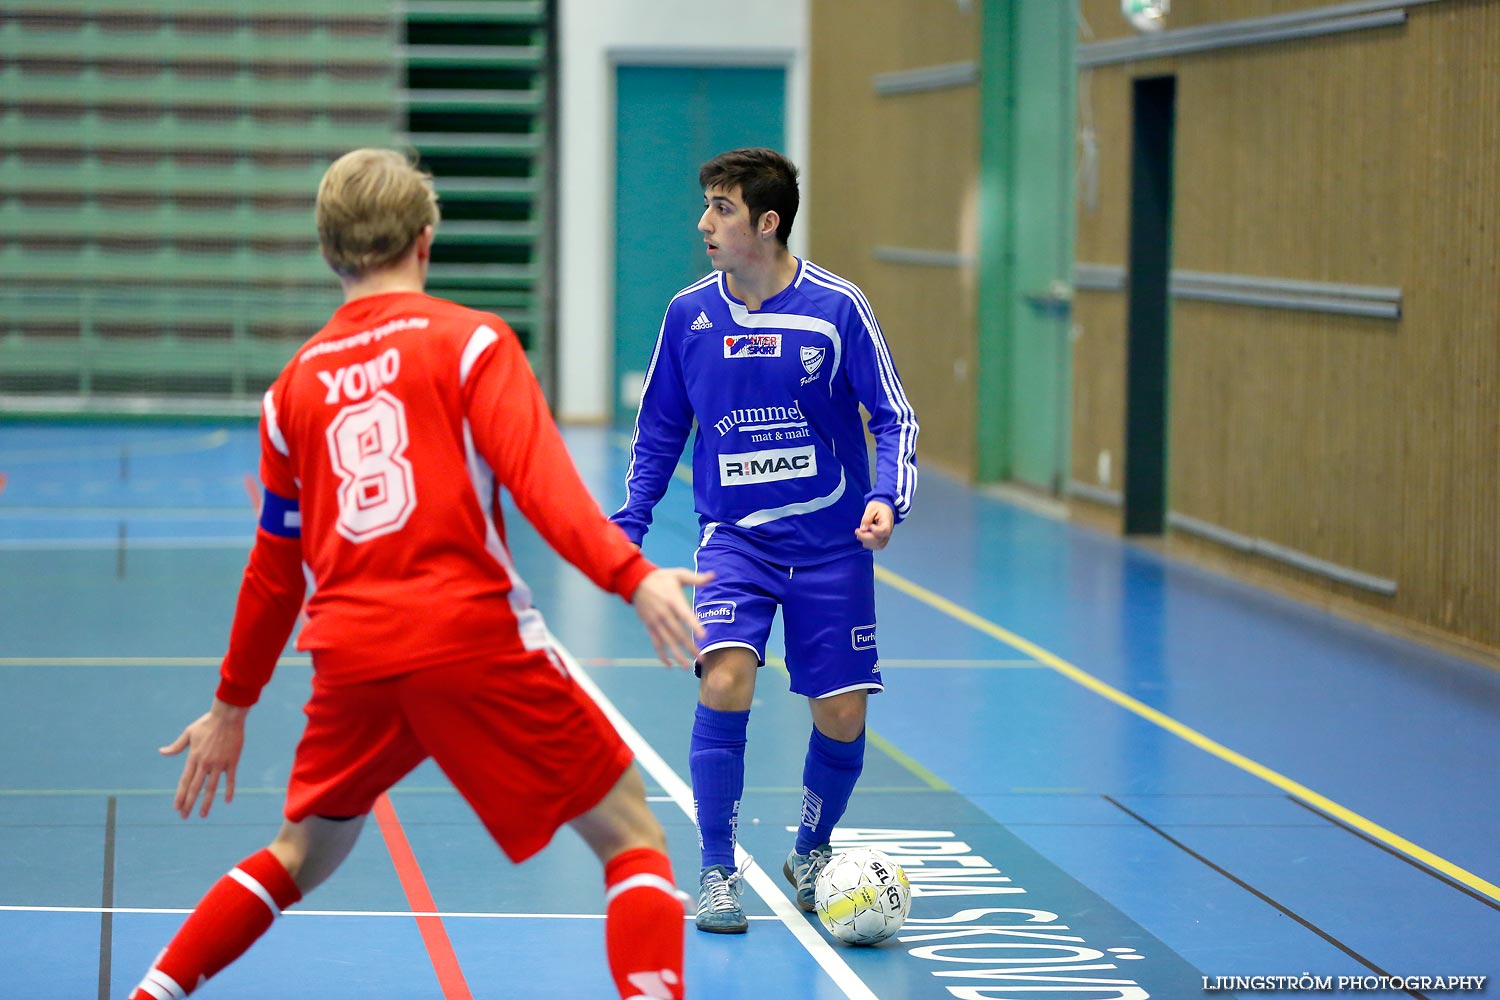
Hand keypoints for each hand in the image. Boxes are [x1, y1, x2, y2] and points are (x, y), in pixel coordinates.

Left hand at [160, 699, 248, 818]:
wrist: (227, 716)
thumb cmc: (208, 722)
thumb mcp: (189, 733)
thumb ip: (177, 746)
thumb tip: (161, 752)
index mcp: (193, 757)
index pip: (184, 781)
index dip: (180, 795)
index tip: (177, 807)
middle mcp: (205, 763)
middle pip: (195, 787)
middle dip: (189, 804)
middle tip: (185, 816)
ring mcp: (219, 763)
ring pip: (211, 787)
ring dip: (206, 802)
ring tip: (203, 815)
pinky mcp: (232, 761)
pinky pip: (230, 779)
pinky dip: (229, 790)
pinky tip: (227, 800)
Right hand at [631, 567, 713, 668]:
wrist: (635, 581)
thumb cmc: (661, 578)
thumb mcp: (678, 574)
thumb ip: (696, 578)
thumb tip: (714, 575)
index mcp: (673, 600)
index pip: (685, 615)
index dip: (694, 626)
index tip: (704, 636)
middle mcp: (664, 613)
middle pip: (679, 633)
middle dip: (690, 647)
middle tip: (702, 658)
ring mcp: (656, 622)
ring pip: (668, 642)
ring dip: (677, 655)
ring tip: (687, 667)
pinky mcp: (650, 626)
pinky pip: (656, 643)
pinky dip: (661, 655)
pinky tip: (669, 665)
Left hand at [855, 500, 895, 550]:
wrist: (885, 507)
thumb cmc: (879, 507)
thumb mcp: (871, 508)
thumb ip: (867, 518)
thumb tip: (863, 529)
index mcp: (887, 522)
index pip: (883, 531)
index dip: (874, 530)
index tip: (869, 525)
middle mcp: (889, 531)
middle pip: (879, 540)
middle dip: (866, 538)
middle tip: (857, 531)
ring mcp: (886, 536)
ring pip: (878, 545)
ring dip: (867, 542)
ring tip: (859, 535)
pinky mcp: (883, 539)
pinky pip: (878, 546)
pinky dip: (870, 545)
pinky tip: (863, 539)